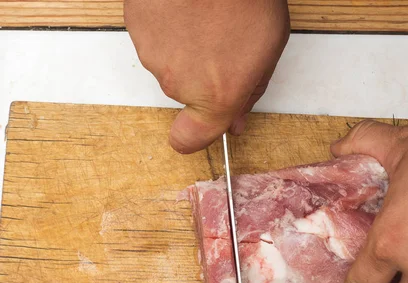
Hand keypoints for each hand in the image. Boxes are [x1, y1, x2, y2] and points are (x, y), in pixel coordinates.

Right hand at [124, 0, 289, 152]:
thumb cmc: (248, 0)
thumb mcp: (267, 54)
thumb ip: (248, 94)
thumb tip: (234, 122)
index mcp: (216, 96)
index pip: (189, 140)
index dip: (192, 137)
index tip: (196, 131)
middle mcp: (179, 83)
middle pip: (185, 94)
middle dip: (201, 77)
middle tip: (220, 46)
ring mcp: (152, 53)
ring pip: (168, 63)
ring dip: (184, 49)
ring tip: (205, 20)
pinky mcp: (136, 25)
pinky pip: (152, 37)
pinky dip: (167, 27)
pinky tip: (186, 10)